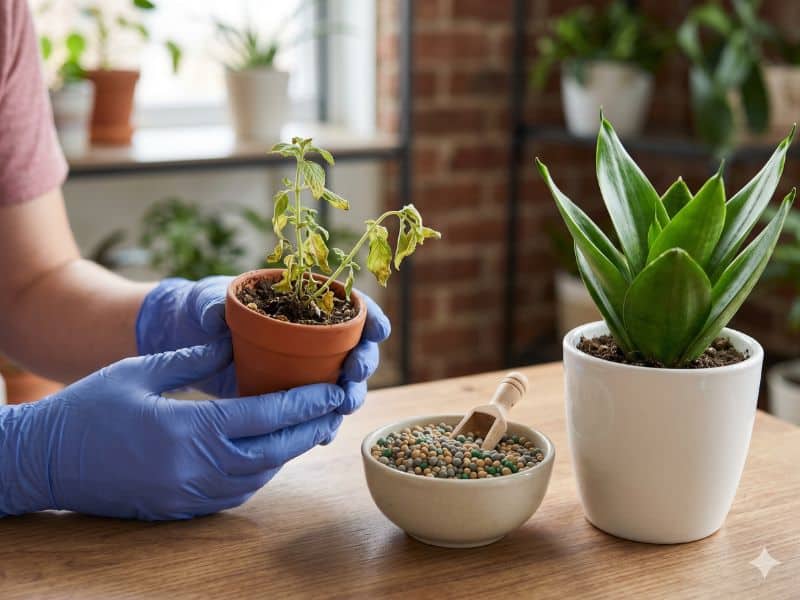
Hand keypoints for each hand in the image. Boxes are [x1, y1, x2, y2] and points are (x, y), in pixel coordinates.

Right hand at [0, 340, 345, 519]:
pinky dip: (259, 472)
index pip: (265, 416)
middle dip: (310, 429)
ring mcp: (188, 494)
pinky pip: (235, 493)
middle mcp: (195, 469)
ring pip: (258, 476)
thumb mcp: (139, 371)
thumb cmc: (88, 409)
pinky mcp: (179, 509)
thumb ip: (193, 359)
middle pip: (273, 452)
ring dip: (288, 452)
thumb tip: (232, 342)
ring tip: (311, 427)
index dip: (305, 404)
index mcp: (188, 429)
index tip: (334, 390)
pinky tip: (268, 452)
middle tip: (337, 409)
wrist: (44, 462)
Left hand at [135, 278, 391, 403]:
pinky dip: (323, 422)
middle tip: (353, 375)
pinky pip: (316, 411)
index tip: (378, 331)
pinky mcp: (290, 395)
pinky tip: (323, 434)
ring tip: (343, 407)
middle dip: (363, 362)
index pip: (350, 306)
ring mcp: (305, 368)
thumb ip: (212, 305)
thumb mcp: (207, 302)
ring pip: (342, 382)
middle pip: (356, 347)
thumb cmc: (205, 310)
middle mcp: (313, 335)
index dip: (371, 317)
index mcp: (304, 301)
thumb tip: (215, 314)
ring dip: (350, 395)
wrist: (189, 339)